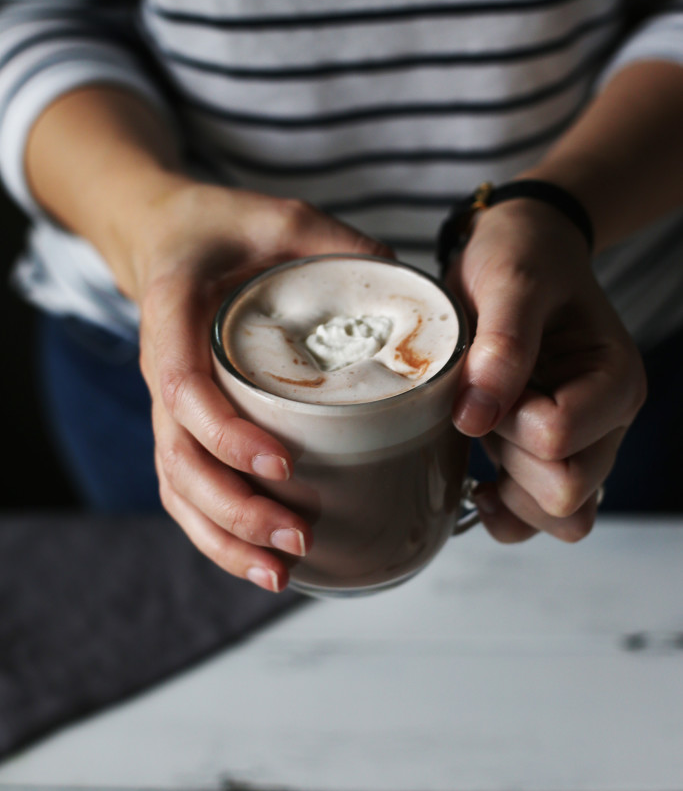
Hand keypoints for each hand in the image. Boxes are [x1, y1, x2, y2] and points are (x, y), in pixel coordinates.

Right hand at [132, 181, 392, 589]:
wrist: (168, 237)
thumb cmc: (225, 228)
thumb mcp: (284, 217)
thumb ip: (341, 245)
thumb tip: (415, 290)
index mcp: (174, 315)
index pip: (184, 388)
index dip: (228, 435)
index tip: (283, 464)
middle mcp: (161, 369)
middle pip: (179, 459)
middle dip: (235, 510)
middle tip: (298, 538)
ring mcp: (167, 406)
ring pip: (178, 488)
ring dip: (225, 537)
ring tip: (283, 574)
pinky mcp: (182, 427)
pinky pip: (186, 491)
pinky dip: (218, 535)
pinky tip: (262, 564)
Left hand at [445, 199, 646, 542]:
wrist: (518, 253)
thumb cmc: (523, 258)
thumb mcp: (512, 281)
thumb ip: (502, 346)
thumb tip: (477, 417)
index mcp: (615, 381)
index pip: (559, 439)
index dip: (509, 417)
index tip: (489, 377)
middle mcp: (608, 423)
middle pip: (564, 491)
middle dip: (511, 454)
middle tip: (489, 402)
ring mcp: (583, 448)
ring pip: (558, 518)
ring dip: (510, 487)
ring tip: (488, 432)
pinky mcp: (549, 463)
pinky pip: (535, 523)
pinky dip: (503, 513)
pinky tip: (478, 479)